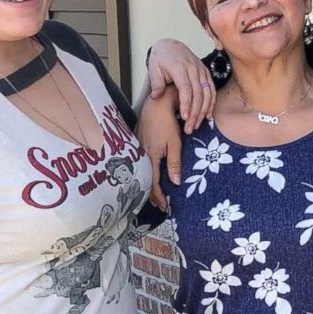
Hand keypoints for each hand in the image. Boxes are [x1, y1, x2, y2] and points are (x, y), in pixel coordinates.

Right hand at [138, 93, 184, 210]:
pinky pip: (139, 165)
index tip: (165, 206)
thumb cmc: (167, 124)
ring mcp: (137, 151)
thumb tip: (176, 182)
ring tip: (156, 194)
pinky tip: (149, 176)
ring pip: (141, 174)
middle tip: (160, 205)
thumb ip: (174, 163)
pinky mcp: (136, 145)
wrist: (155, 106)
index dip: (159, 197)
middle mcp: (141, 156)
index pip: (153, 184)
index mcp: (150, 158)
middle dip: (152, 195)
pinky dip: (145, 174)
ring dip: (148, 185)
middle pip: (144, 181)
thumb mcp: (174, 144)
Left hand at [146, 38, 215, 127]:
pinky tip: (208, 115)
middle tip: (189, 128)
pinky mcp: (205, 73)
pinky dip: (211, 103)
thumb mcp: (153, 68)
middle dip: (195, 113)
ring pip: (207, 93)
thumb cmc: (161, 58)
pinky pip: (211, 89)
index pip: (186, 88)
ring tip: (196, 125)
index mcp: (180, 68)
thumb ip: (156, 83)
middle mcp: (193, 69)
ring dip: (203, 111)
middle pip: (198, 94)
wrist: (170, 46)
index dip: (187, 103)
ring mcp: (201, 71)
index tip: (185, 117)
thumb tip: (156, 96)